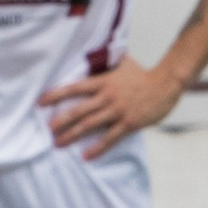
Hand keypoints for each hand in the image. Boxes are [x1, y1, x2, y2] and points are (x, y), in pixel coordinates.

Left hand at [43, 53, 180, 153]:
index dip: (56, 94)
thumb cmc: (142, 74)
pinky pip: (110, 138)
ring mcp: (118, 111)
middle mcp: (107, 96)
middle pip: (79, 110)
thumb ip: (106, 61)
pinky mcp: (129, 123)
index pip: (75, 88)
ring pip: (90, 125)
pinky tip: (86, 156)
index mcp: (104, 81)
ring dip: (72, 135)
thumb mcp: (122, 63)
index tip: (41, 101)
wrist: (165, 84)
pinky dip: (97, 148)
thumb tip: (94, 51)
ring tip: (58, 143)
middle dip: (61, 121)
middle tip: (47, 130)